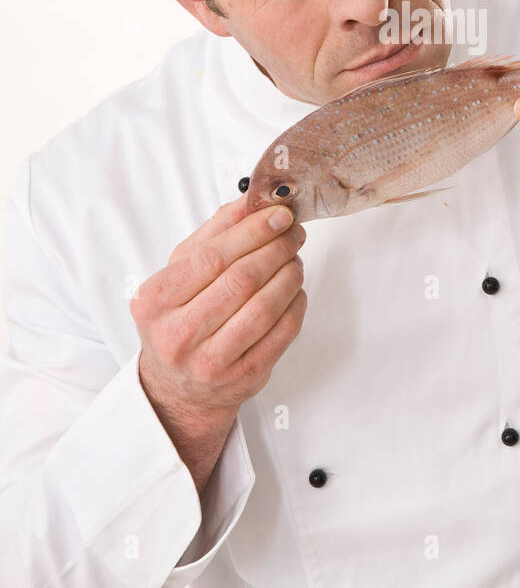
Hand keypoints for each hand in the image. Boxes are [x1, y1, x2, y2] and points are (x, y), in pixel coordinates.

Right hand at [132, 195, 306, 490]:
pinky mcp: (243, 378)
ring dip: (290, 275)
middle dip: (276, 249)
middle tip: (294, 233)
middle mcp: (178, 335)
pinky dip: (296, 305)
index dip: (252, 233)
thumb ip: (213, 234)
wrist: (179, 387)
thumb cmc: (179, 319)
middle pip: (241, 281)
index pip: (212, 258)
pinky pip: (282, 334)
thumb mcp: (179, 273)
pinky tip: (296, 290)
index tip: (279, 214)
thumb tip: (249, 200)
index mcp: (155, 301)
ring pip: (264, 308)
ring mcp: (211, 362)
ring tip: (295, 258)